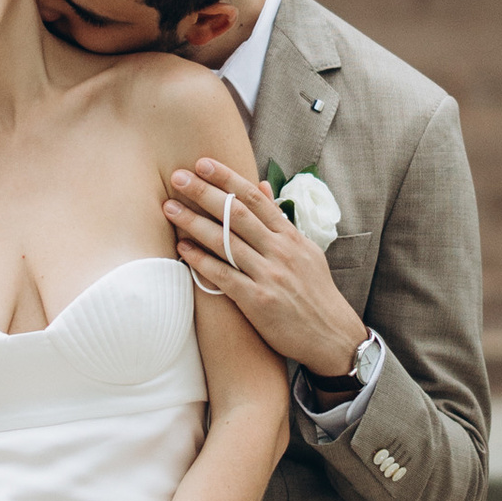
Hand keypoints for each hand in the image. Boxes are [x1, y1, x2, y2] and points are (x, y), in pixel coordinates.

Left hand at [162, 158, 368, 381]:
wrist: (332, 337)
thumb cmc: (315, 294)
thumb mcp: (305, 251)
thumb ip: (279, 219)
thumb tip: (261, 185)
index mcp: (291, 237)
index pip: (255, 198)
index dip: (227, 178)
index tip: (203, 163)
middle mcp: (280, 251)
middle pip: (236, 213)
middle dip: (204, 192)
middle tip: (177, 176)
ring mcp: (269, 275)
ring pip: (226, 241)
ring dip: (193, 222)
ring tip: (169, 208)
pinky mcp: (258, 301)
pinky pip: (223, 276)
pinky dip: (201, 261)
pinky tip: (182, 249)